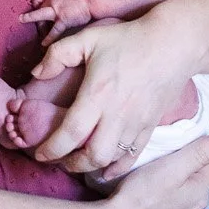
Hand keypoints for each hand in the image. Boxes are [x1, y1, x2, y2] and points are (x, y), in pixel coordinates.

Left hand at [24, 0, 93, 37]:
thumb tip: (59, 3)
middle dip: (30, 15)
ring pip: (39, 16)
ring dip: (30, 19)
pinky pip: (54, 31)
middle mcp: (52, 1)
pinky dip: (48, 38)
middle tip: (22, 19)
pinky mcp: (63, 20)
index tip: (34, 7)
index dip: (35, 2)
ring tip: (23, 23)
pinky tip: (44, 44)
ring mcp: (57, 10)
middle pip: (37, 8)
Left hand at [29, 17, 196, 174]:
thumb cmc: (127, 40)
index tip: (39, 154)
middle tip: (57, 160)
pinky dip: (117, 168)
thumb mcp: (87, 38)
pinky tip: (105, 170)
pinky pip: (132, 157)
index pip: (71, 132)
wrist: (172, 45)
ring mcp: (136, 124)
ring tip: (76, 162)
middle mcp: (117, 115)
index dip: (52, 148)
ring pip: (112, 160)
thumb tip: (36, 73)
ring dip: (91, 167)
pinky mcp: (149, 128)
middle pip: (92, 155)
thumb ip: (58, 55)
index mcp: (97, 94)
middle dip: (70, 164)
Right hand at [90, 136, 208, 208]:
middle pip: (202, 176)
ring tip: (167, 161)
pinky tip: (160, 187)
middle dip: (196, 158)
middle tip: (180, 140)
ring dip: (183, 175)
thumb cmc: (141, 195)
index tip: (199, 129)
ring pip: (189, 190)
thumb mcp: (172, 167)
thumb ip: (199, 153)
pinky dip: (173, 190)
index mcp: (201, 193)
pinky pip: (176, 202)